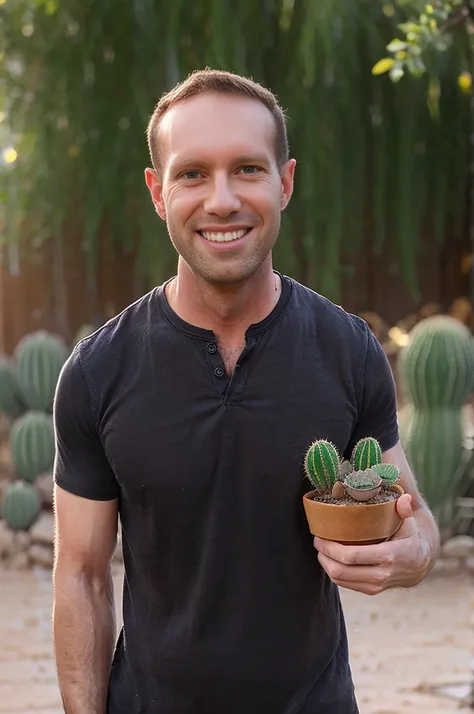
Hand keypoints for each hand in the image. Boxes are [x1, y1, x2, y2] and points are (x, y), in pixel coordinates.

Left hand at [313, 494, 432, 594]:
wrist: (420, 564)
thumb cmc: (409, 538)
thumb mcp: (409, 523)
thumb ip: (405, 510)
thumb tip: (405, 498)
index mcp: (388, 556)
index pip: (351, 556)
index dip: (330, 548)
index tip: (319, 536)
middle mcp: (381, 574)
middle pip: (341, 570)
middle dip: (323, 556)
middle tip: (317, 541)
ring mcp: (375, 585)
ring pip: (341, 580)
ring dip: (326, 565)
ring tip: (321, 550)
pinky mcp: (371, 590)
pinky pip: (346, 584)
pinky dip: (334, 573)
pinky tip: (330, 560)